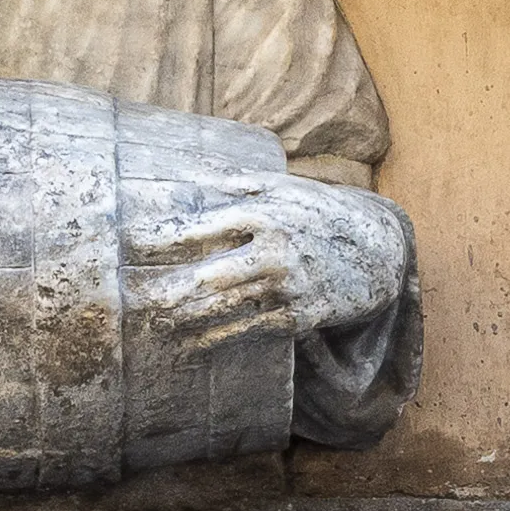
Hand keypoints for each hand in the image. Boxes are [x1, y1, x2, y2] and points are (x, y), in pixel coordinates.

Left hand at [129, 173, 407, 350]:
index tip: (132, 242)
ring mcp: (286, 287)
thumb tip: (192, 168)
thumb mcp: (281, 186)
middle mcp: (272, 251)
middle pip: (209, 274)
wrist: (378, 251)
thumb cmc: (318, 211)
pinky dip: (217, 337)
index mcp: (263, 214)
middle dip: (169, 287)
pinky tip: (190, 342)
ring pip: (226, 307)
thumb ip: (235, 180)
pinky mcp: (298, 316)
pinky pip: (250, 329)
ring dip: (186, 317)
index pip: (203, 227)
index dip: (165, 236)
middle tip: (133, 297)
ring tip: (154, 322)